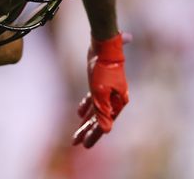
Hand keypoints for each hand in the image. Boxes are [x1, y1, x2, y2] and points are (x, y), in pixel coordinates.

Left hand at [73, 32, 128, 147]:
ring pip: (96, 111)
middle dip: (87, 131)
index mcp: (117, 103)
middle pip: (100, 120)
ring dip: (86, 121)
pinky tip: (79, 114)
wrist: (104, 47)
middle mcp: (114, 100)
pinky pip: (94, 100)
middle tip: (76, 142)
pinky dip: (86, 107)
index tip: (84, 145)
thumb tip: (106, 130)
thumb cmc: (103, 69)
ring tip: (77, 133)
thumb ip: (102, 111)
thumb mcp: (100, 92)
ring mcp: (108, 92)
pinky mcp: (100, 84)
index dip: (94, 135)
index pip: (104, 124)